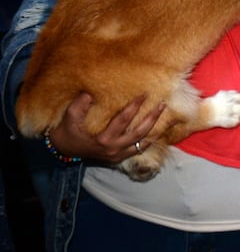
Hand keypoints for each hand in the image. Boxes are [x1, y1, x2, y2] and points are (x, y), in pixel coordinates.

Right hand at [48, 93, 164, 164]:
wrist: (64, 150)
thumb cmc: (67, 132)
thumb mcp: (69, 118)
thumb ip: (79, 105)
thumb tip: (90, 93)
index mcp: (103, 139)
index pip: (123, 120)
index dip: (134, 107)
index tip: (144, 94)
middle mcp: (113, 149)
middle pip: (139, 133)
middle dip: (152, 119)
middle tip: (162, 105)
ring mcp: (117, 155)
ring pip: (142, 143)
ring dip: (154, 130)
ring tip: (163, 115)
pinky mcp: (118, 158)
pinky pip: (138, 150)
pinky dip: (148, 141)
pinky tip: (157, 130)